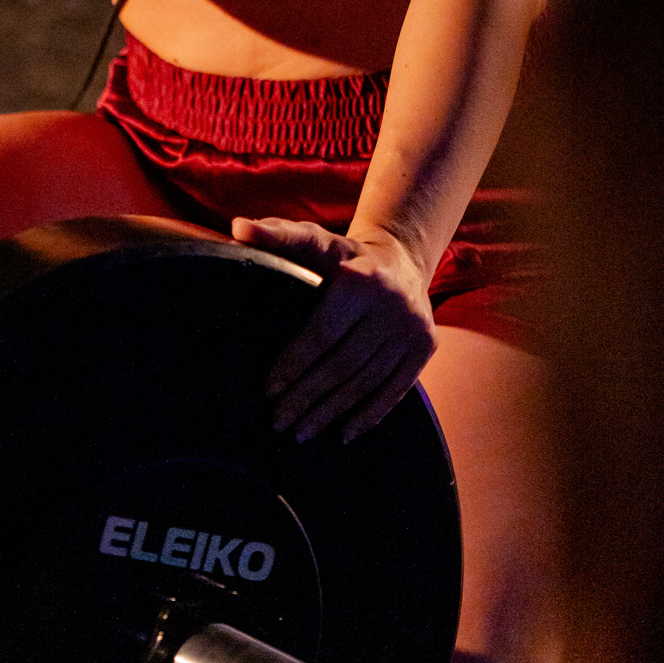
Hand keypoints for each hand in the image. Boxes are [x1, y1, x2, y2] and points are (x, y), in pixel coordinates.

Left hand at [230, 216, 435, 443]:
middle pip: (342, 364)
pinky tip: (343, 433)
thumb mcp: (312, 239)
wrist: (400, 261)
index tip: (268, 391)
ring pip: (366, 382)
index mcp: (360, 280)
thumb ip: (275, 234)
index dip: (293, 365)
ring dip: (332, 413)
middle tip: (279, 421)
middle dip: (307, 398)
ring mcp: (412, 329)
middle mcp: (392, 305)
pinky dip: (368, 416)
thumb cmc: (342, 256)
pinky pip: (395, 390)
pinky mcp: (426, 347)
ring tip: (302, 432)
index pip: (321, 334)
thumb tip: (237, 229)